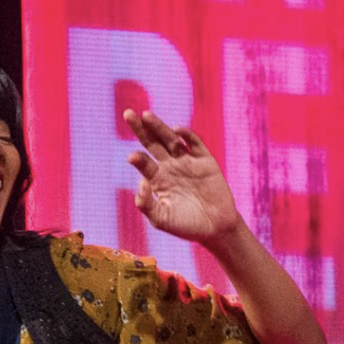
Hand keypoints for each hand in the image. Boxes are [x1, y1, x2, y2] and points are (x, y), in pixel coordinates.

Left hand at [125, 110, 240, 245]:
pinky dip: (187, 135)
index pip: (143, 162)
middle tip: (128, 114)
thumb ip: (147, 205)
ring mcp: (187, 162)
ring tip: (147, 115)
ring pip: (170, 139)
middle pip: (152, 143)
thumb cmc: (186, 226)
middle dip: (140, 129)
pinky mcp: (205, 161)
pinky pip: (195, 143)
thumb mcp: (161, 220)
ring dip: (159, 126)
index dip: (137, 158)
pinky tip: (177, 129)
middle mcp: (170, 167)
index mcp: (157, 180)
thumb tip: (140, 183)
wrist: (216, 229)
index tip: (132, 157)